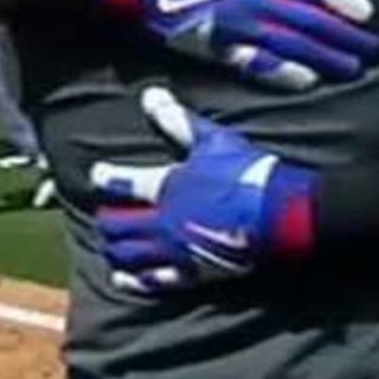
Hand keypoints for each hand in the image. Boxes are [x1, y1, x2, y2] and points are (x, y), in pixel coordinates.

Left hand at [90, 86, 316, 292]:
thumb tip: (150, 96)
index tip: (98, 174)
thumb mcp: (214, 140)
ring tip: (112, 245)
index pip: (120, 182)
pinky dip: (133, 280)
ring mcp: (174, 251)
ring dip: (114, 250)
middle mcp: (163, 221)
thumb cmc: (249, 173)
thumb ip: (178, 121)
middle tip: (107, 216)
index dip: (104, 177)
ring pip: (127, 256)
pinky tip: (123, 279)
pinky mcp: (190, 274)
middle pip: (115, 226)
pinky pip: (152, 282)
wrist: (280, 213)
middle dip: (107, 221)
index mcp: (166, 186)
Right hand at [100, 0, 378, 91]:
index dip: (340, 1)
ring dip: (322, 58)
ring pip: (289, 45)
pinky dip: (283, 73)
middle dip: (341, 36)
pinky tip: (306, 80)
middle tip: (371, 50)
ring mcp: (234, 24)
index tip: (367, 14)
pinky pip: (256, 64)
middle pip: (307, 21)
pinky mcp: (214, 46)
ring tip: (350, 69)